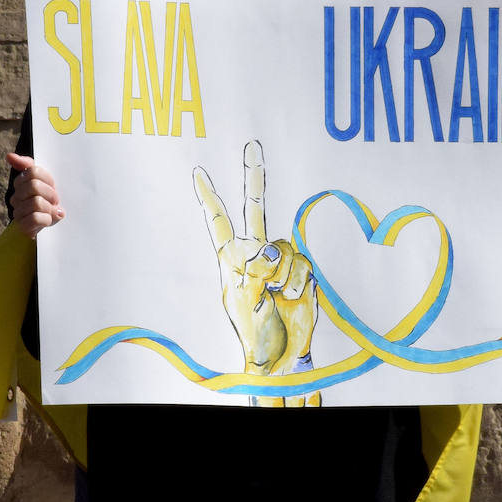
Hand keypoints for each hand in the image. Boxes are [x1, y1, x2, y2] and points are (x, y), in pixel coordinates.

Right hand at [7, 152, 64, 237]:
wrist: (50, 222)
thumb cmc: (48, 200)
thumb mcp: (44, 180)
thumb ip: (27, 165)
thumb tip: (9, 156)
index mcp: (21, 183)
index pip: (33, 172)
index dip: (48, 179)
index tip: (53, 186)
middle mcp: (16, 196)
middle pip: (34, 186)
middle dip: (50, 194)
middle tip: (54, 201)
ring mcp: (18, 211)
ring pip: (36, 203)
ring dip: (50, 208)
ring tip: (52, 211)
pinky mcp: (22, 226)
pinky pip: (35, 218)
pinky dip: (46, 220)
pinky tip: (47, 220)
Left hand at [193, 140, 318, 406]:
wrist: (281, 356)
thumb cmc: (255, 331)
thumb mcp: (244, 300)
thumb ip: (254, 270)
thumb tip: (269, 250)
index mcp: (231, 260)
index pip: (219, 223)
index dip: (210, 198)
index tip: (199, 172)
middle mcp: (255, 253)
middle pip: (256, 209)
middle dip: (254, 177)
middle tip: (252, 146)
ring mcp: (280, 260)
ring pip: (284, 246)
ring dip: (282, 274)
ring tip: (275, 295)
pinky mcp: (302, 270)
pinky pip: (301, 263)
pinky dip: (296, 282)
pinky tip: (290, 298)